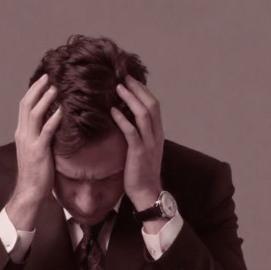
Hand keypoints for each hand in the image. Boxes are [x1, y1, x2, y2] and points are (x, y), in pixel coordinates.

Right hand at [6, 74, 61, 229]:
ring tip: (56, 87)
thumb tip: (54, 122)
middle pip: (27, 105)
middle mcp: (22, 134)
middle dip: (38, 89)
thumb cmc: (36, 172)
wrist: (30, 191)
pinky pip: (46, 131)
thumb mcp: (36, 149)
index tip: (43, 80)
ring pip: (34, 114)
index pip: (24, 106)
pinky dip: (54, 119)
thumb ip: (41, 135)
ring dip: (45, 99)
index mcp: (21, 132)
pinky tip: (63, 110)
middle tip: (49, 76)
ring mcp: (29, 142)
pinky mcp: (39, 151)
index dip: (33, 91)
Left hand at [110, 75, 163, 209]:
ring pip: (143, 114)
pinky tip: (112, 111)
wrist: (147, 192)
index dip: (143, 91)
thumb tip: (126, 120)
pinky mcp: (138, 152)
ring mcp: (149, 143)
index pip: (154, 106)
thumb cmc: (141, 172)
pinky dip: (122, 119)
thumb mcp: (143, 149)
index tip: (131, 80)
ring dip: (130, 99)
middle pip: (151, 105)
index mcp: (158, 133)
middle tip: (124, 77)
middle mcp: (156, 135)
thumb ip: (139, 134)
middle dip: (137, 89)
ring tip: (118, 88)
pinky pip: (131, 131)